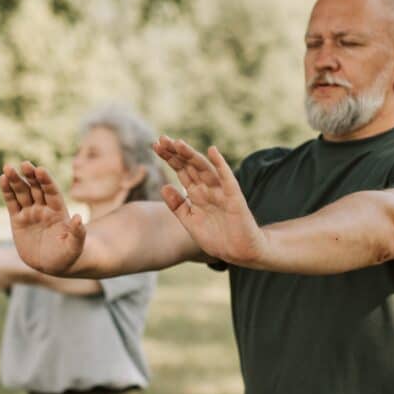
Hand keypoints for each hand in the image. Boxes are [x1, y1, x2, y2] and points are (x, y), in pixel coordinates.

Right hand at [0, 162, 85, 274]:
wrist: (53, 266)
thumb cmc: (68, 255)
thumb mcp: (75, 246)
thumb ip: (78, 233)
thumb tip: (78, 218)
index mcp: (58, 211)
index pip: (52, 191)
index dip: (46, 181)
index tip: (40, 169)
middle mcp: (44, 208)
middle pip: (36, 188)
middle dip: (31, 176)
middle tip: (25, 164)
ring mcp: (30, 213)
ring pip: (22, 192)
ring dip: (15, 180)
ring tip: (8, 168)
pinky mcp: (18, 220)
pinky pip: (12, 203)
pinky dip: (7, 191)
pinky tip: (2, 179)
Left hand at [152, 136, 266, 266]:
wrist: (239, 253)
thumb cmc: (216, 238)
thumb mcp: (190, 222)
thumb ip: (178, 206)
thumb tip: (163, 187)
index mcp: (197, 194)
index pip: (181, 171)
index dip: (169, 158)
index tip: (155, 145)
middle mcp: (208, 189)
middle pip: (190, 166)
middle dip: (176, 153)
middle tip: (161, 139)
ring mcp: (221, 192)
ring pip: (204, 169)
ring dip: (192, 156)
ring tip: (178, 144)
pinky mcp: (234, 198)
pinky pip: (227, 179)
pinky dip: (221, 165)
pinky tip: (213, 152)